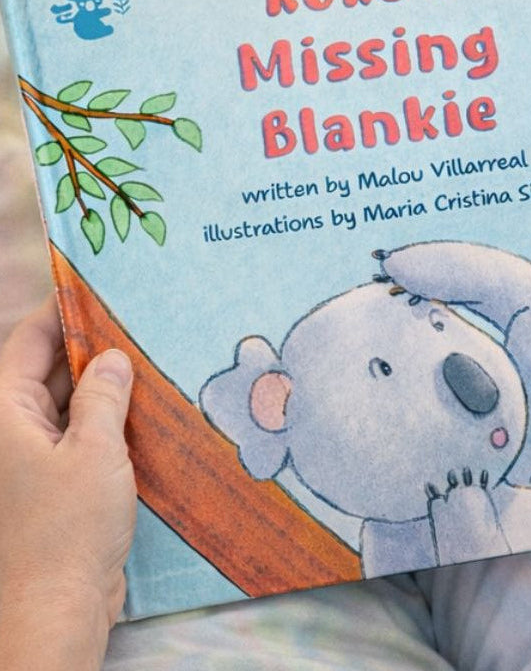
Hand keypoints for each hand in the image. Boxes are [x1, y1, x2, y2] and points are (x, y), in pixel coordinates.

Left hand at [0, 297, 135, 670]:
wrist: (55, 610)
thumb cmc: (67, 528)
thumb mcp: (94, 451)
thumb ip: (102, 397)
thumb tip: (112, 357)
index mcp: (4, 415)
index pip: (27, 342)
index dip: (59, 312)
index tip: (95, 288)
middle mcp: (12, 430)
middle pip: (47, 369)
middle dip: (90, 346)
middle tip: (137, 322)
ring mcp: (32, 457)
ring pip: (67, 402)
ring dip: (103, 384)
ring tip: (148, 358)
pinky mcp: (55, 481)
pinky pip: (79, 433)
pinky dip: (106, 417)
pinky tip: (143, 408)